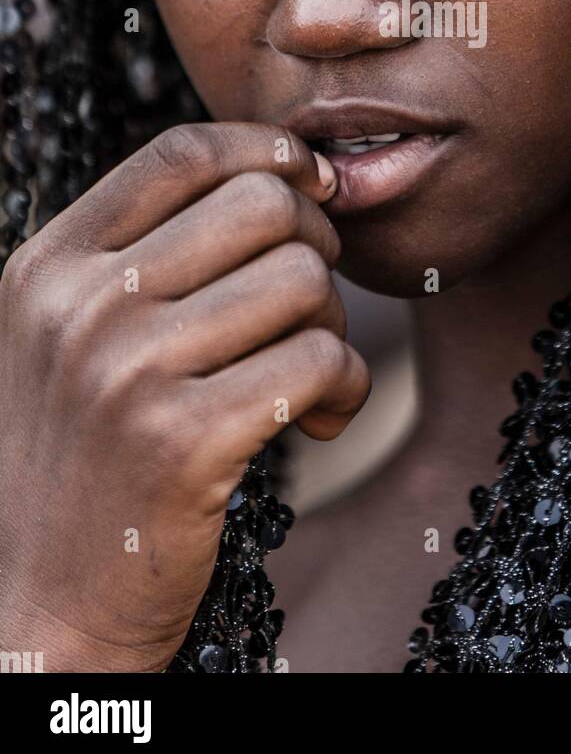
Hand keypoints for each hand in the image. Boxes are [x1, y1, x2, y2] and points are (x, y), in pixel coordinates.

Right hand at [0, 122, 369, 671]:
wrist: (43, 603)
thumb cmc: (84, 454)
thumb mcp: (73, 333)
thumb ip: (144, 251)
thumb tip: (283, 171)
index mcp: (49, 265)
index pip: (181, 151)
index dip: (268, 150)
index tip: (314, 182)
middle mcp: (80, 306)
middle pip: (262, 205)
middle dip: (316, 244)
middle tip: (310, 303)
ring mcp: (126, 373)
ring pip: (303, 278)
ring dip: (335, 324)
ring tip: (310, 373)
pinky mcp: (182, 442)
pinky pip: (318, 359)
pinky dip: (344, 385)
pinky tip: (320, 418)